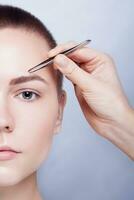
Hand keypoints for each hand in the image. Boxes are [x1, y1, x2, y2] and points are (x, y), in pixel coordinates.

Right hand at [48, 41, 133, 159]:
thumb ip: (73, 71)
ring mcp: (86, 75)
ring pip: (70, 64)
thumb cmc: (110, 103)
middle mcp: (93, 66)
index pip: (79, 50)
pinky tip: (56, 72)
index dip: (64, 51)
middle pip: (73, 55)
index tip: (52, 55)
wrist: (111, 122)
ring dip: (60, 64)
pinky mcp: (80, 84)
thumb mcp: (91, 85)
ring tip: (49, 65)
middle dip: (61, 56)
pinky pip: (69, 75)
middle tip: (48, 59)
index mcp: (100, 60)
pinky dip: (61, 73)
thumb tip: (58, 59)